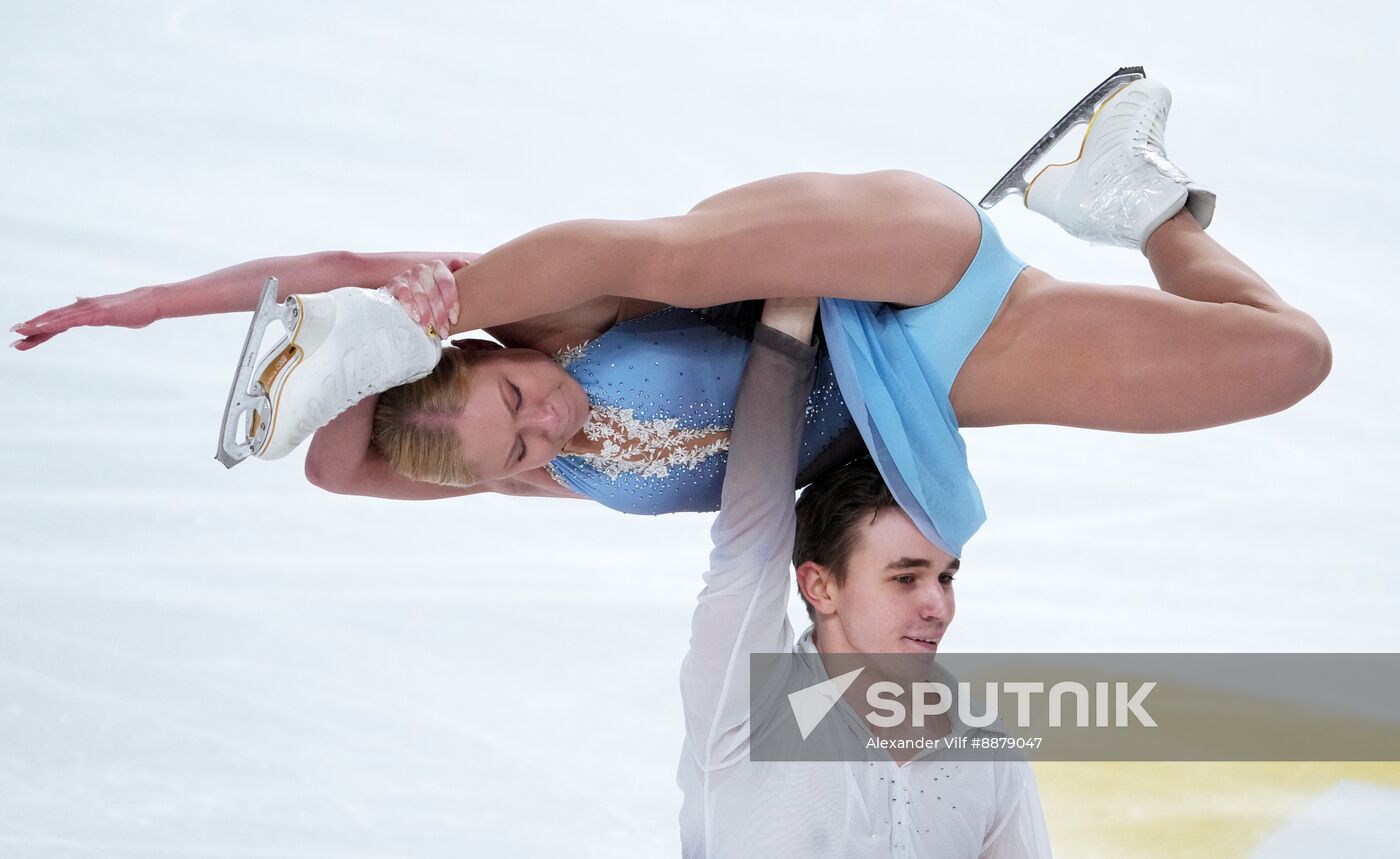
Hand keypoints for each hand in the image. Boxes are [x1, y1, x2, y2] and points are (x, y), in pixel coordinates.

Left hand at [10, 287, 160, 350]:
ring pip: (56, 318)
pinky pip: (70, 320)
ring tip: (18, 332)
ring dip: (36, 325)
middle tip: (13, 336)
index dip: (40, 326)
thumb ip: (93, 310)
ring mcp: (88, 309)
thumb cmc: (135, 309)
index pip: (58, 320)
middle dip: (31, 327)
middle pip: (51, 318)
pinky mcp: (95, 313)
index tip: (24, 335)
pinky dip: (53, 324)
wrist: (151, 301)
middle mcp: (82, 307)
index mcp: (85, 310)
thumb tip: (80, 301)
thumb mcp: (111, 313)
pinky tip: (41, 328)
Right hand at [383, 259, 466, 339]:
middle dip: (440, 315)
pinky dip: (410, 307)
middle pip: (434, 293)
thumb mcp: (444, 282)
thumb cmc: (430, 290)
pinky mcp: (395, 283)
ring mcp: (408, 275)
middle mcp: (423, 269)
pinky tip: (417, 318)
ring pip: (420, 296)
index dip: (451, 302)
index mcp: (437, 267)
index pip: (447, 283)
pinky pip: (404, 294)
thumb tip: (464, 263)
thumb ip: (457, 271)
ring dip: (427, 315)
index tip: (454, 320)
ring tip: (432, 330)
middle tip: (444, 331)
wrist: (403, 292)